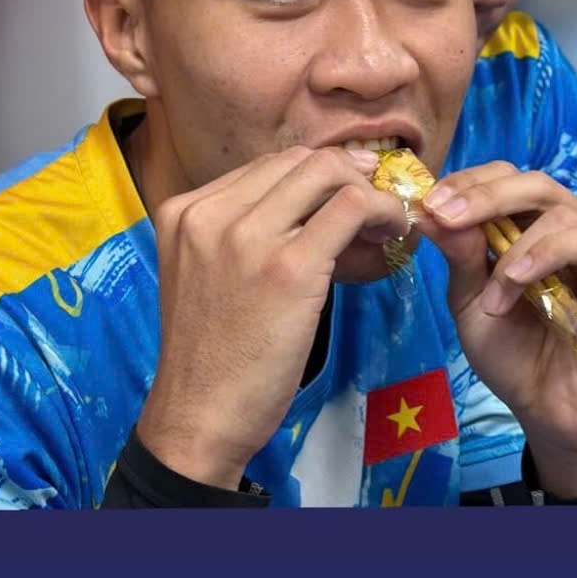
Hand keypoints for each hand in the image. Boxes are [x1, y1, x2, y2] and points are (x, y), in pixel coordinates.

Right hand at [137, 147, 407, 488]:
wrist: (198, 417)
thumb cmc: (209, 356)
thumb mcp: (202, 274)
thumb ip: (234, 233)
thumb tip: (304, 206)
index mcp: (184, 211)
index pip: (265, 166)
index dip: (315, 175)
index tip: (345, 192)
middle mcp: (211, 213)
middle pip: (297, 160)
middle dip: (345, 173)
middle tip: (375, 200)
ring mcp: (247, 237)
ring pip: (327, 172)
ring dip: (368, 189)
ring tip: (387, 219)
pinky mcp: (289, 267)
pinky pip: (350, 209)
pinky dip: (381, 212)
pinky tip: (392, 233)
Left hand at [417, 163, 576, 495]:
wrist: (547, 411)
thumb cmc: (512, 355)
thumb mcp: (470, 303)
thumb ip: (458, 256)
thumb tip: (427, 210)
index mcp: (527, 227)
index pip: (505, 177)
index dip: (469, 181)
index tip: (429, 203)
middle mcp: (563, 229)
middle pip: (534, 181)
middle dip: (484, 193)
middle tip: (445, 214)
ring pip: (561, 209)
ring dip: (514, 245)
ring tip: (492, 296)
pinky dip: (547, 253)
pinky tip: (518, 280)